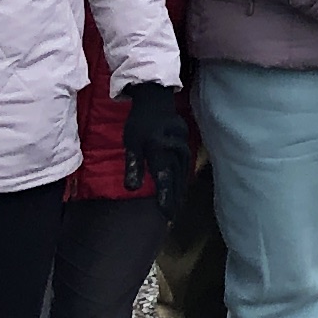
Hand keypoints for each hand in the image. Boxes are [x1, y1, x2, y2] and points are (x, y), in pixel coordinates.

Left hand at [119, 79, 198, 218]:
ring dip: (180, 191)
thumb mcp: (131, 142)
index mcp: (160, 150)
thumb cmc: (140, 122)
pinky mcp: (185, 146)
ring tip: (176, 207)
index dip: (165, 198)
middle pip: (176, 180)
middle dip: (174, 199)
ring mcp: (182, 148)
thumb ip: (133, 165)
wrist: (157, 100)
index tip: (166, 215)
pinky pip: (185, 167)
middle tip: (172, 217)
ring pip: (183, 174)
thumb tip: (131, 189)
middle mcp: (174, 151)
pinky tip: (180, 188)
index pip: (164, 179)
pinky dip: (182, 180)